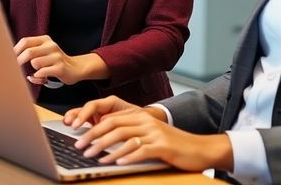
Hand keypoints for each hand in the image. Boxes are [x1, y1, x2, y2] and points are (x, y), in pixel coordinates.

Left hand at [14, 35, 107, 84]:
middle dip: (19, 61)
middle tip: (15, 69)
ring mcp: (57, 56)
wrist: (75, 68)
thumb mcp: (44, 51)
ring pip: (35, 63)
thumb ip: (30, 51)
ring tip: (38, 72)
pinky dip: (38, 77)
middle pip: (29, 52)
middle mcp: (51, 46)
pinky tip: (42, 78)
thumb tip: (11, 57)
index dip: (15, 51)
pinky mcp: (60, 68)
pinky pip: (42, 72)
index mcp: (45, 40)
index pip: (25, 41)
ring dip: (33, 70)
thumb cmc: (54, 61)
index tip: (9, 59)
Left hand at [70, 99, 233, 171]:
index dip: (93, 127)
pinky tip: (117, 163)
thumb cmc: (173, 146)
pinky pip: (141, 151)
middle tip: (80, 147)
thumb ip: (131, 135)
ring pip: (125, 138)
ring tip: (94, 157)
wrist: (200, 149)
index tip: (80, 137)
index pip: (111, 119)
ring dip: (106, 149)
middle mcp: (147, 122)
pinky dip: (127, 157)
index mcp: (141, 117)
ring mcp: (155, 134)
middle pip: (114, 126)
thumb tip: (106, 142)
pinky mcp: (163, 146)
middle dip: (94, 137)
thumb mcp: (150, 136)